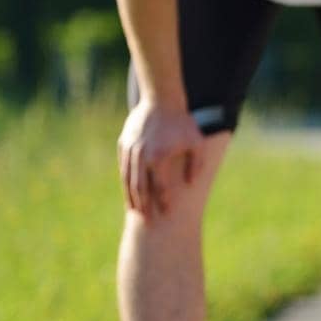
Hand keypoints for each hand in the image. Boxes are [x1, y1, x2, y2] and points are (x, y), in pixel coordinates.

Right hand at [117, 100, 205, 218]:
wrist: (161, 99)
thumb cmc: (182, 122)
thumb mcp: (197, 142)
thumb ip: (196, 164)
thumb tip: (189, 184)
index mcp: (159, 158)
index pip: (160, 187)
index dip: (163, 202)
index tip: (166, 213)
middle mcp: (142, 157)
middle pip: (140, 189)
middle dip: (144, 206)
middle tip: (147, 221)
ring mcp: (130, 151)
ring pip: (128, 180)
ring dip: (131, 197)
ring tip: (135, 211)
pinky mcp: (124, 144)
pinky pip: (123, 167)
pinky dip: (126, 181)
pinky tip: (129, 190)